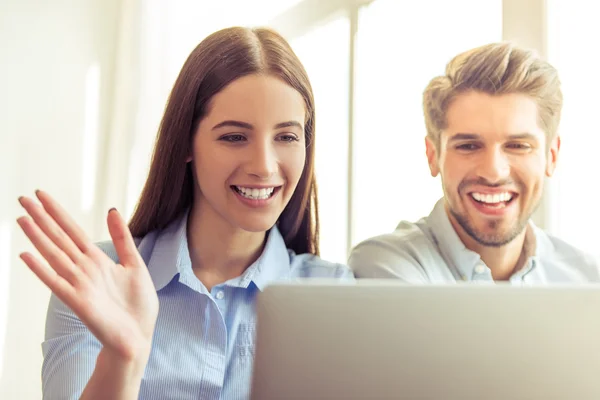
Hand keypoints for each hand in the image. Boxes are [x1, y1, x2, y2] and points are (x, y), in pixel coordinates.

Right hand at [17, 190, 158, 361]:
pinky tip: (27, 256)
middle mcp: (84, 269)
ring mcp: (79, 284)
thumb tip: (112, 210)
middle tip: (23, 198)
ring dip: (38, 238)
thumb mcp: (135, 264)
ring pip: (55, 255)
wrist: (138, 336)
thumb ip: (122, 238)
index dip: (58, 213)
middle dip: (42, 218)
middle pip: (59, 238)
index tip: (42, 195)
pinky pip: (56, 283)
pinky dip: (41, 270)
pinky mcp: (78, 302)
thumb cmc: (137, 305)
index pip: (73, 231)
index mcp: (98, 260)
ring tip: (23, 219)